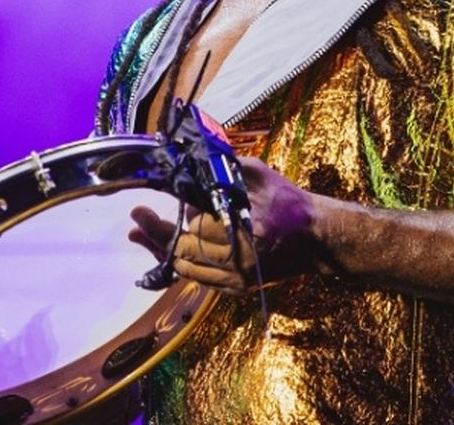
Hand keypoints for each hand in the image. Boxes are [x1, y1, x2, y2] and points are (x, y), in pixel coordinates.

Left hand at [128, 158, 320, 295]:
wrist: (317, 238)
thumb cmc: (290, 202)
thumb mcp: (261, 176)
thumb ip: (225, 170)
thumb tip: (190, 165)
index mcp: (248, 229)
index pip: (195, 227)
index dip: (164, 221)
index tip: (140, 210)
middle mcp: (242, 259)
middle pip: (184, 252)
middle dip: (155, 236)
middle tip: (136, 220)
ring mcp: (239, 278)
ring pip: (187, 270)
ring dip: (162, 253)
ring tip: (140, 236)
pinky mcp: (239, 288)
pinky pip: (199, 280)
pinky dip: (181, 266)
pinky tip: (166, 251)